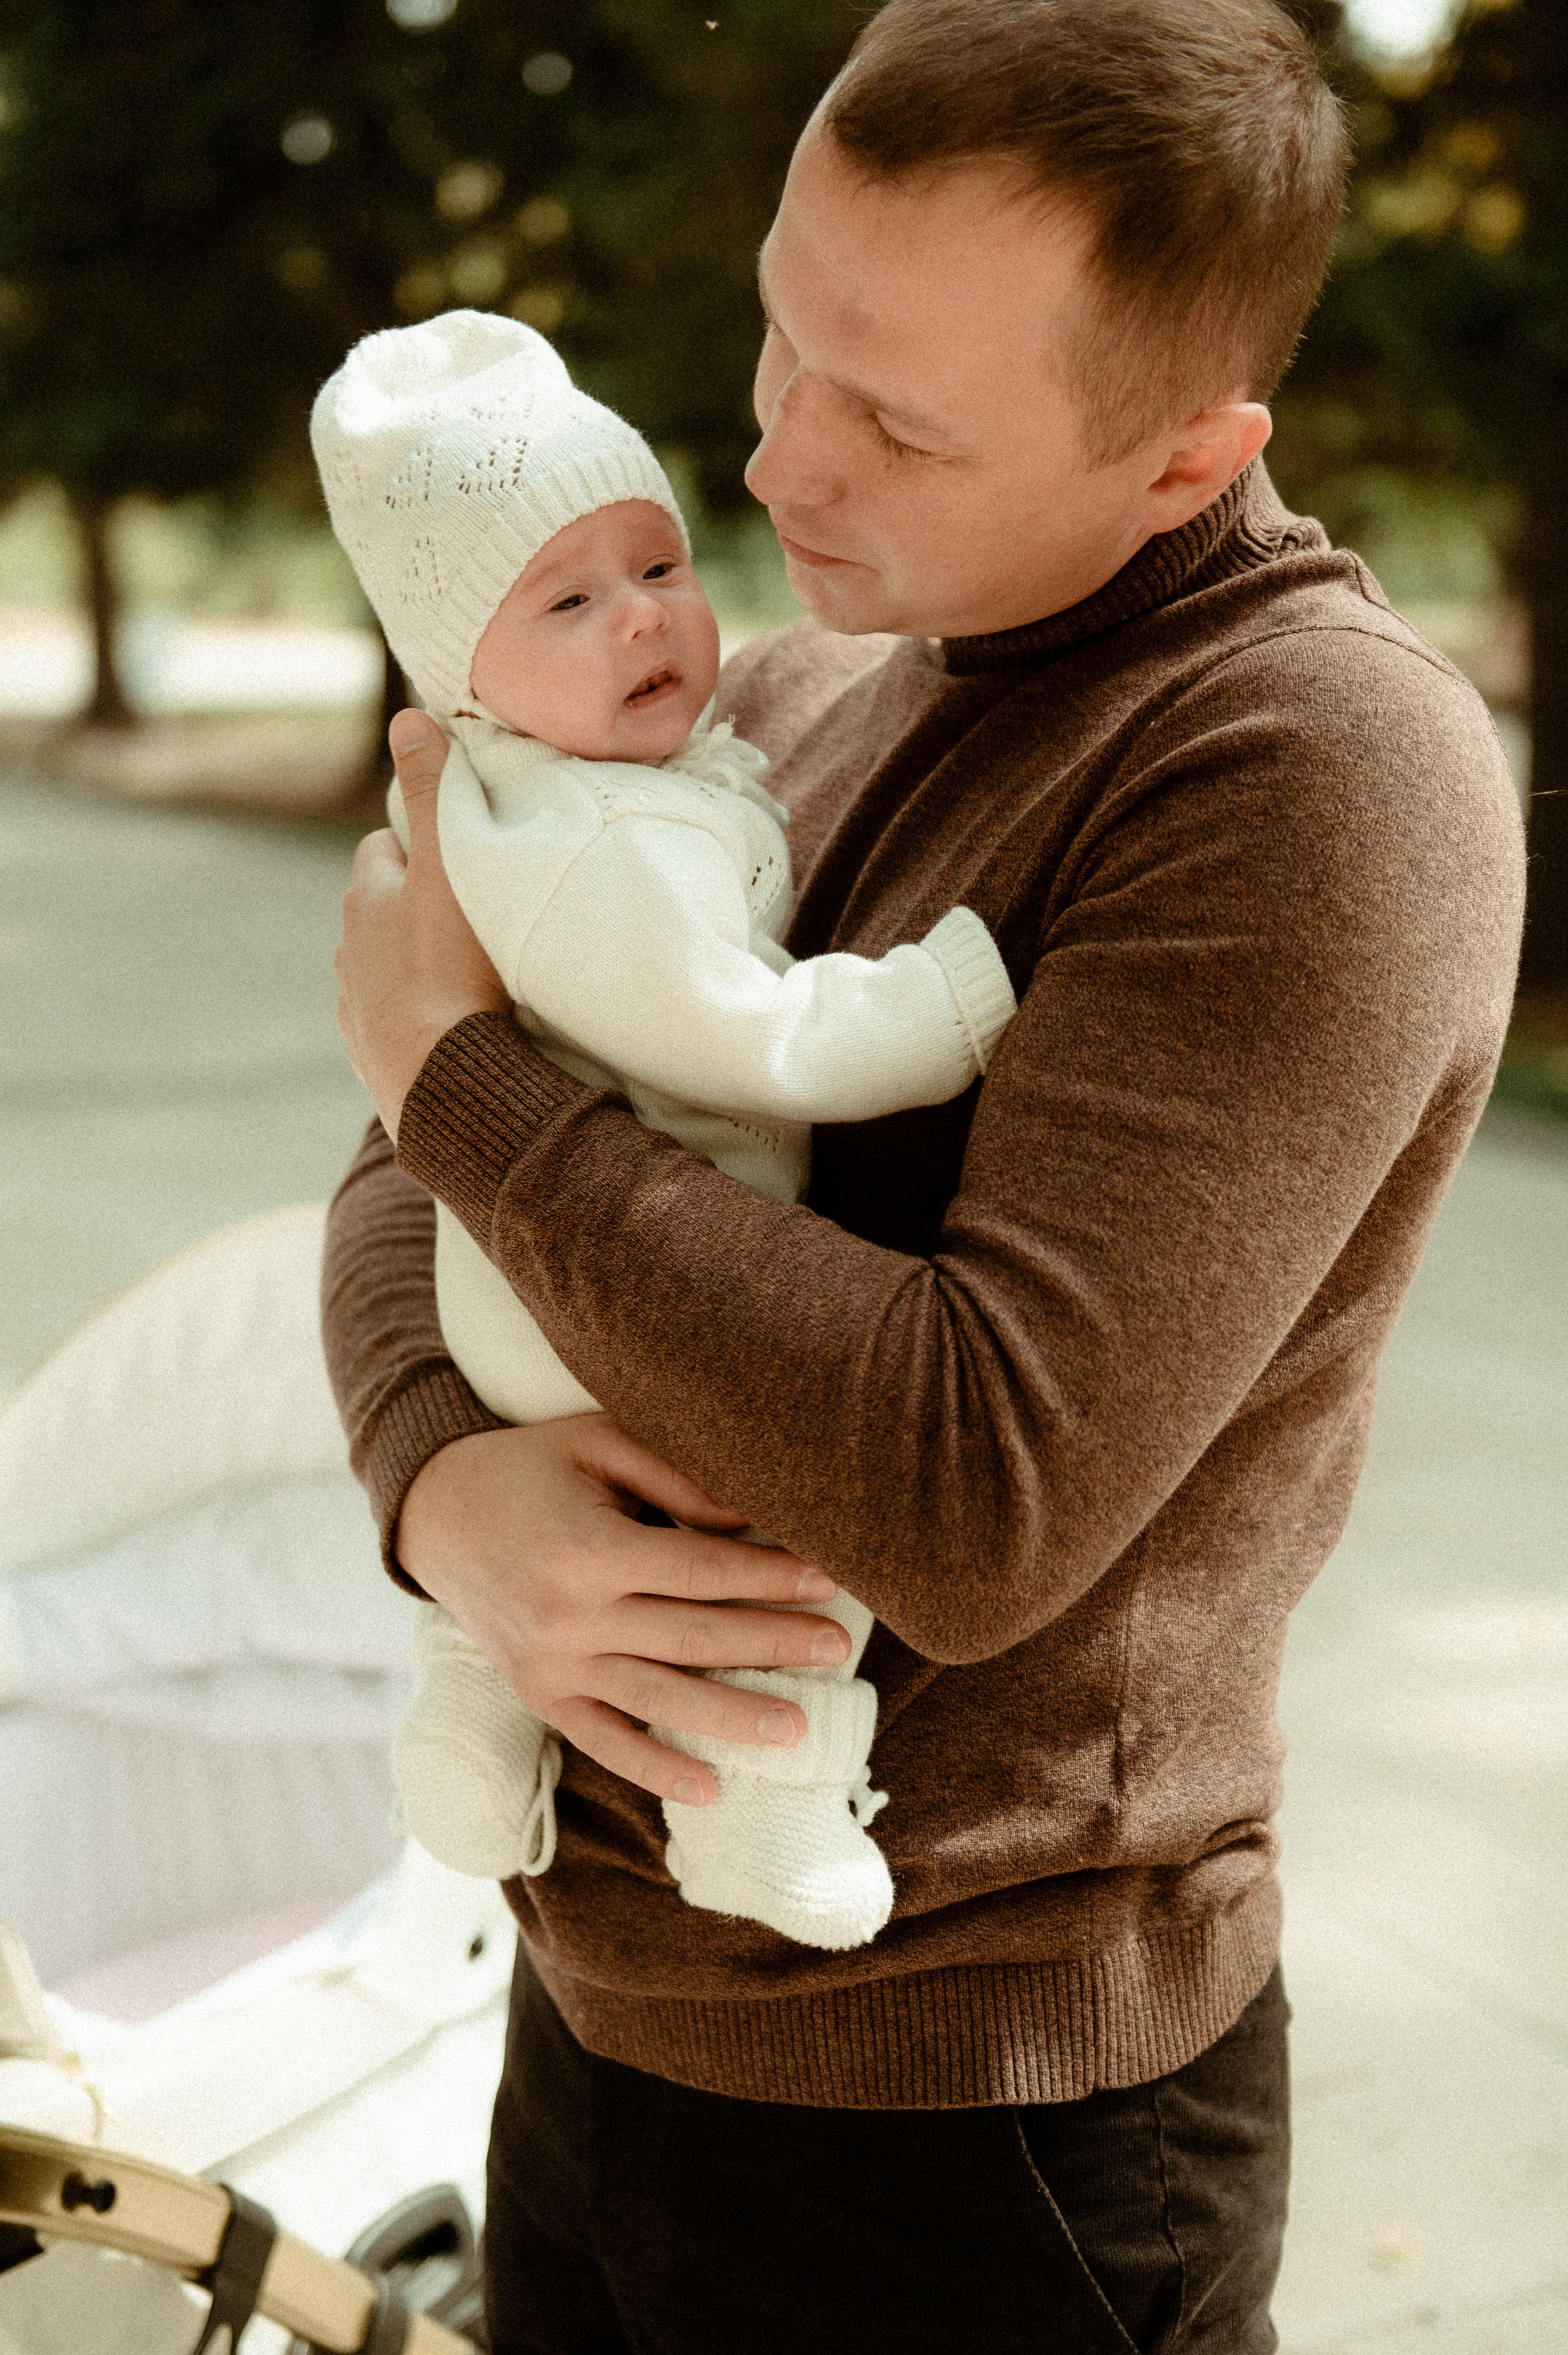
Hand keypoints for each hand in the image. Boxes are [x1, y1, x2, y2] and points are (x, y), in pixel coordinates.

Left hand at [335, 709, 511, 1137]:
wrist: (443, 1079)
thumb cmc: (453, 967)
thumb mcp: (450, 864)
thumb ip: (433, 792)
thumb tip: (407, 718)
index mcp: (367, 897)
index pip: (383, 848)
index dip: (417, 844)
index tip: (456, 852)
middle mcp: (349, 950)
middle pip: (379, 911)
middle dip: (411, 905)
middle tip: (467, 911)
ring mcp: (356, 1008)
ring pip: (381, 969)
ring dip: (412, 965)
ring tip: (464, 974)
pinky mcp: (372, 1059)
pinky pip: (390, 1025)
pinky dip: (413, 1017)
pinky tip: (448, 1026)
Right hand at [398, 1413, 851, 1804]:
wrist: (434, 1512)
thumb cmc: (529, 1467)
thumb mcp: (597, 1442)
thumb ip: (675, 1478)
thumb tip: (750, 1515)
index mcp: (588, 1549)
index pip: (701, 1570)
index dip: (769, 1576)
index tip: (828, 1578)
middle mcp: (569, 1617)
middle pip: (693, 1639)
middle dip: (771, 1645)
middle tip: (837, 1649)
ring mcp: (552, 1666)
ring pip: (659, 1699)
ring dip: (732, 1718)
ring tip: (796, 1729)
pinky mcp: (538, 1697)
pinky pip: (604, 1741)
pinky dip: (655, 1769)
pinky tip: (709, 1790)